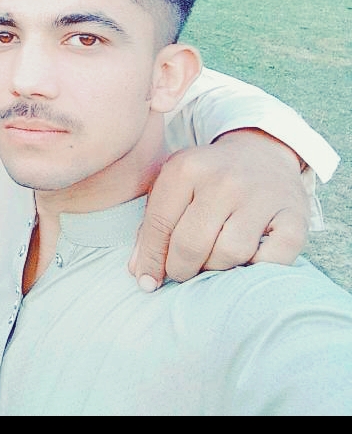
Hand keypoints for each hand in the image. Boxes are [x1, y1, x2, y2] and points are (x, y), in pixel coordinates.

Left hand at [130, 129, 310, 288]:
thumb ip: (152, 226)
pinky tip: (249, 257)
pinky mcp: (294, 217)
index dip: (151, 261)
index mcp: (187, 168)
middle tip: (183, 272)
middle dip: (181, 269)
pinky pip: (271, 261)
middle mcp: (224, 180)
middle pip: (192, 245)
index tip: (148, 281)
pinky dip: (258, 267)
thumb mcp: (174, 187)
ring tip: (213, 260)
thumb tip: (140, 274)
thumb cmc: (209, 179)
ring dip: (217, 268)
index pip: (159, 226)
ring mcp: (262, 197)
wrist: (263, 152)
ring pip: (230, 255)